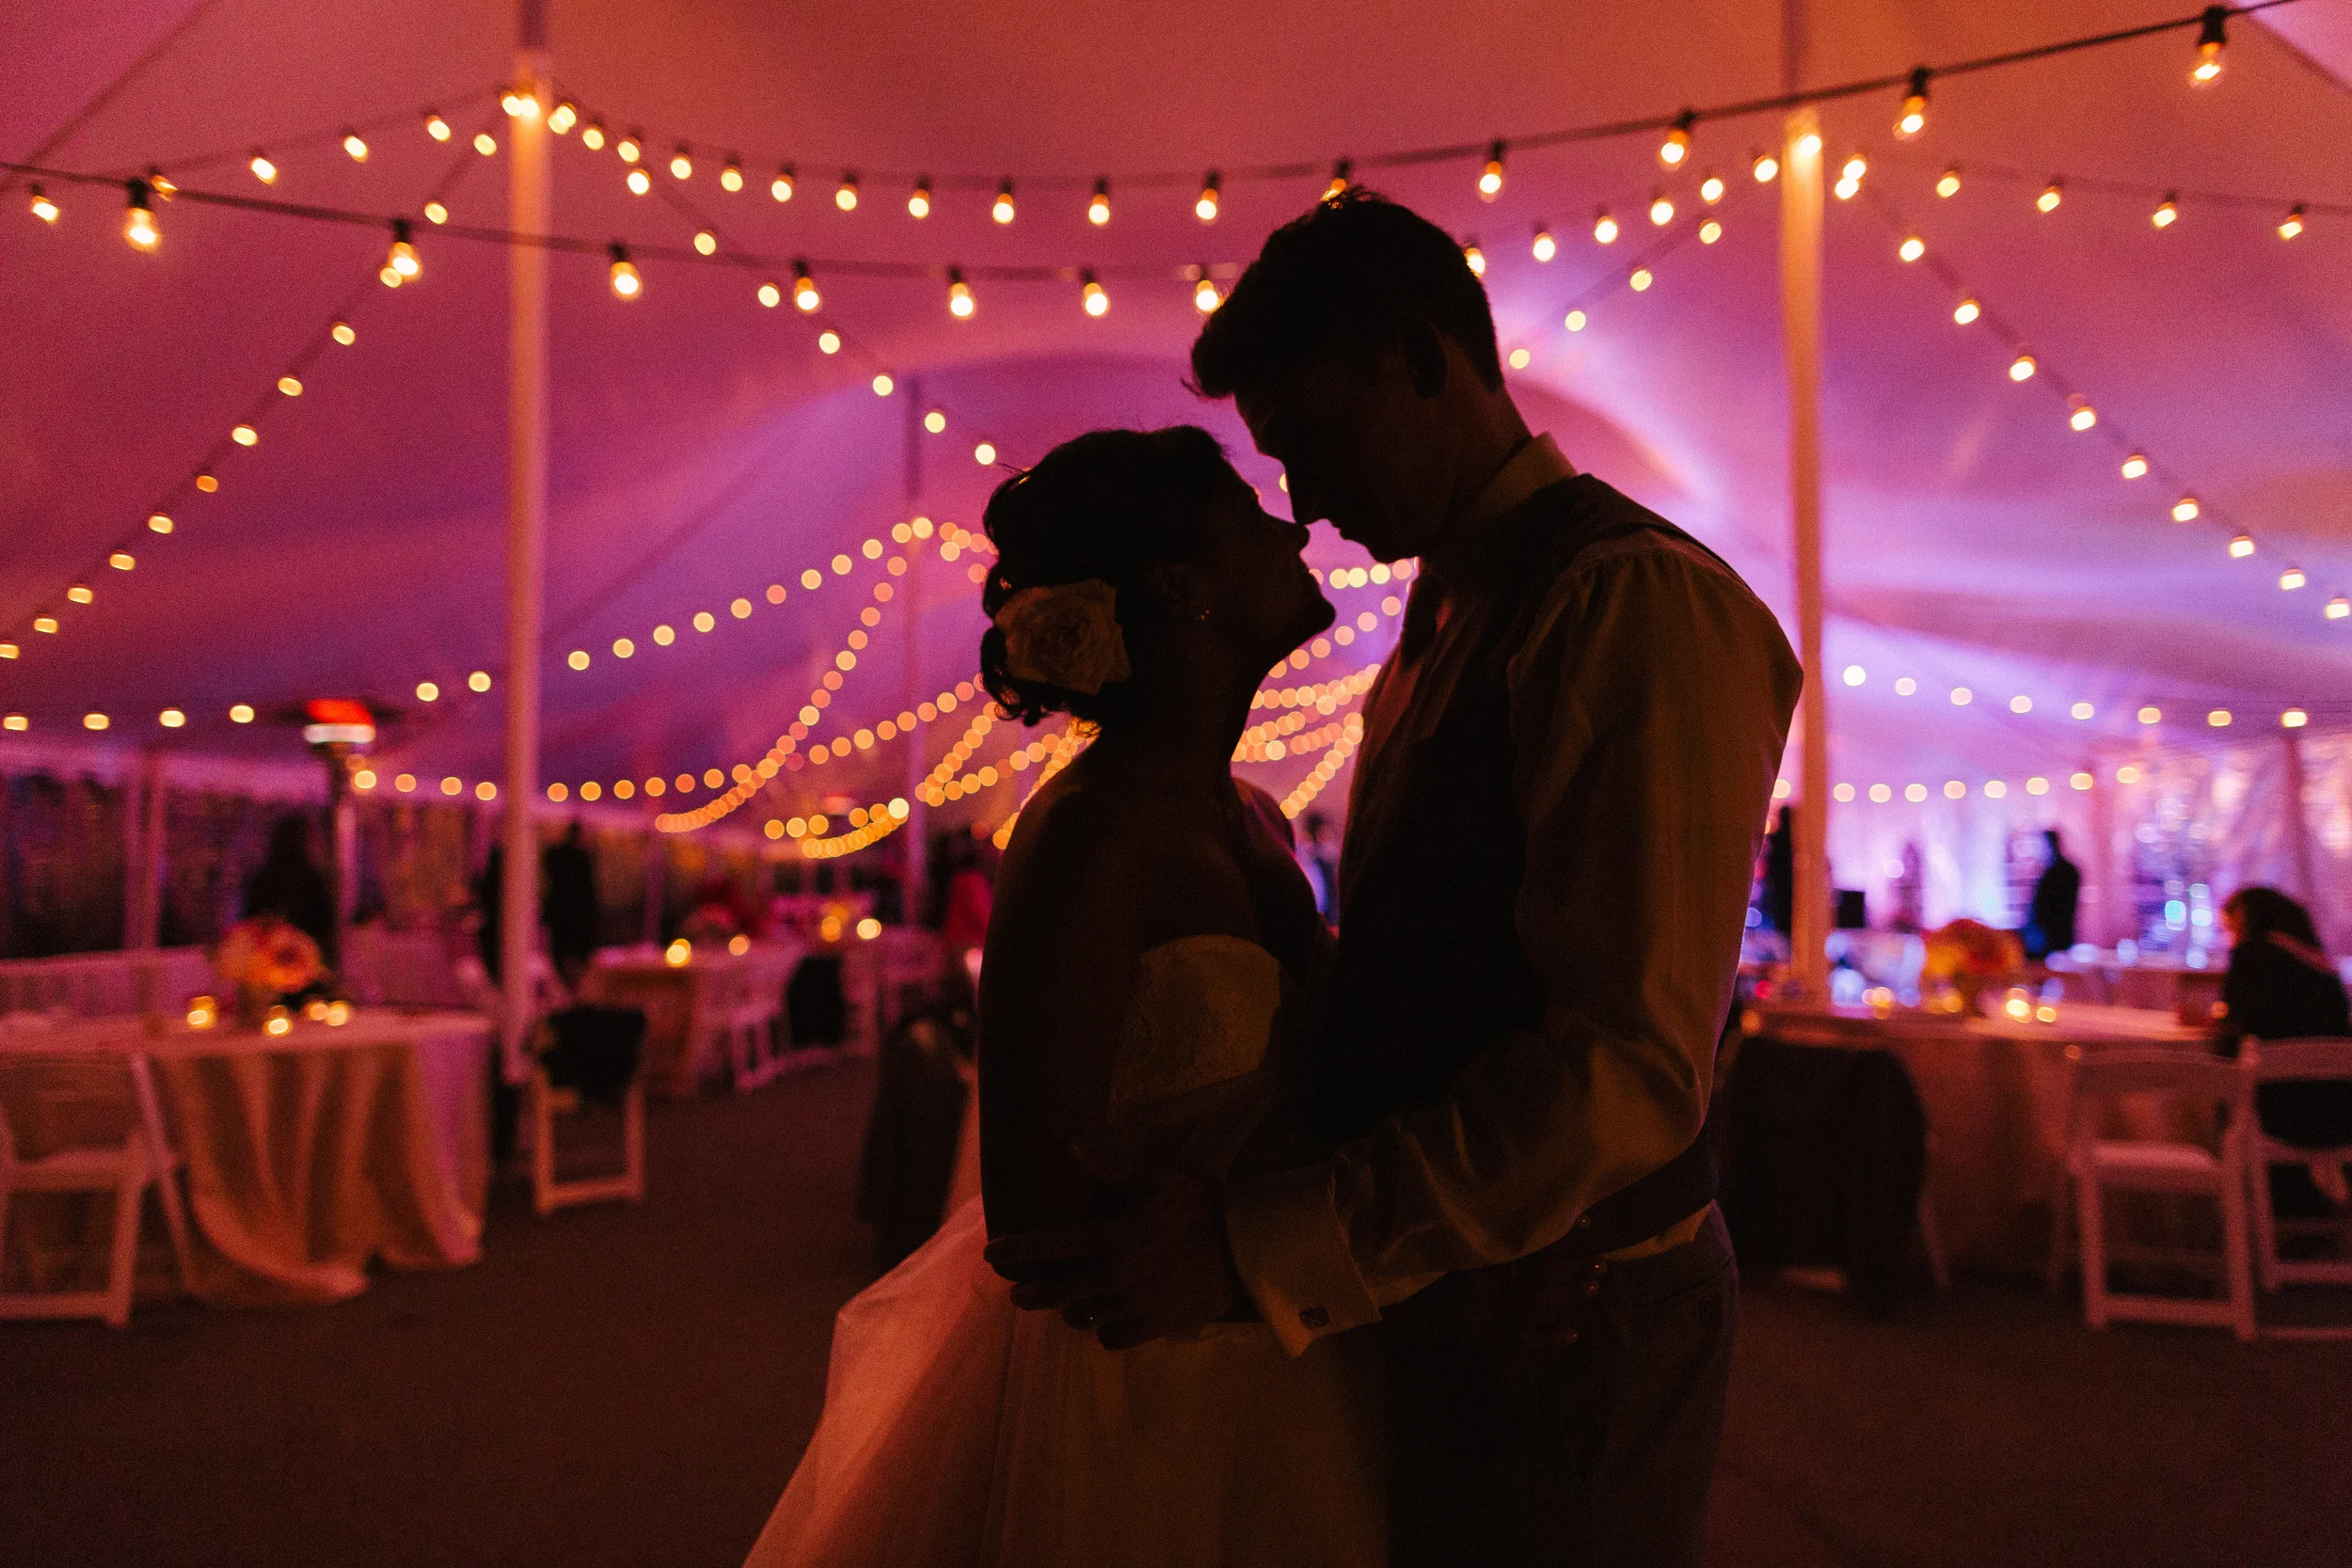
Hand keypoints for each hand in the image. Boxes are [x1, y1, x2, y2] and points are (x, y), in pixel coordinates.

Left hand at [983, 1143, 1245, 1350]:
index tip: (992, 1254)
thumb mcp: (1153, 1177)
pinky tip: (1103, 1319)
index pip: (1048, 1245)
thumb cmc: (1196, 1204)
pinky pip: (1112, 1337)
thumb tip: (1066, 1143)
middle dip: (1030, 1293)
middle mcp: (1114, 1276)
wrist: (1244, 1245)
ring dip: (1069, 1310)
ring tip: (1065, 1304)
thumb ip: (1105, 1167)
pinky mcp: (1154, 1326)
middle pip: (1056, 1292)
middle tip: (1017, 1293)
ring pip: (1082, 1317)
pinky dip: (1103, 1329)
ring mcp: (1133, 1305)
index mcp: (1110, 1237)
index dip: (1015, 1250)